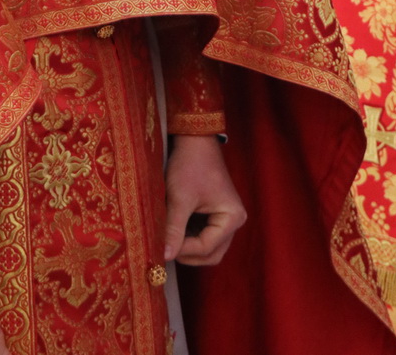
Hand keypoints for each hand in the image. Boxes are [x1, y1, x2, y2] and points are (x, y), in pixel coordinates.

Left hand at [164, 134, 245, 265]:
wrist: (194, 139)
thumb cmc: (190, 164)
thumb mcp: (180, 198)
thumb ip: (173, 229)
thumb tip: (164, 257)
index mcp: (232, 218)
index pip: (206, 247)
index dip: (183, 250)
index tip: (161, 248)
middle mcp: (234, 221)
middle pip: (211, 253)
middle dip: (188, 254)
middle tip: (165, 248)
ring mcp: (225, 218)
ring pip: (207, 247)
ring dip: (188, 247)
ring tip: (167, 239)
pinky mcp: (215, 214)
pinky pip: (203, 235)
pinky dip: (188, 237)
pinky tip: (172, 231)